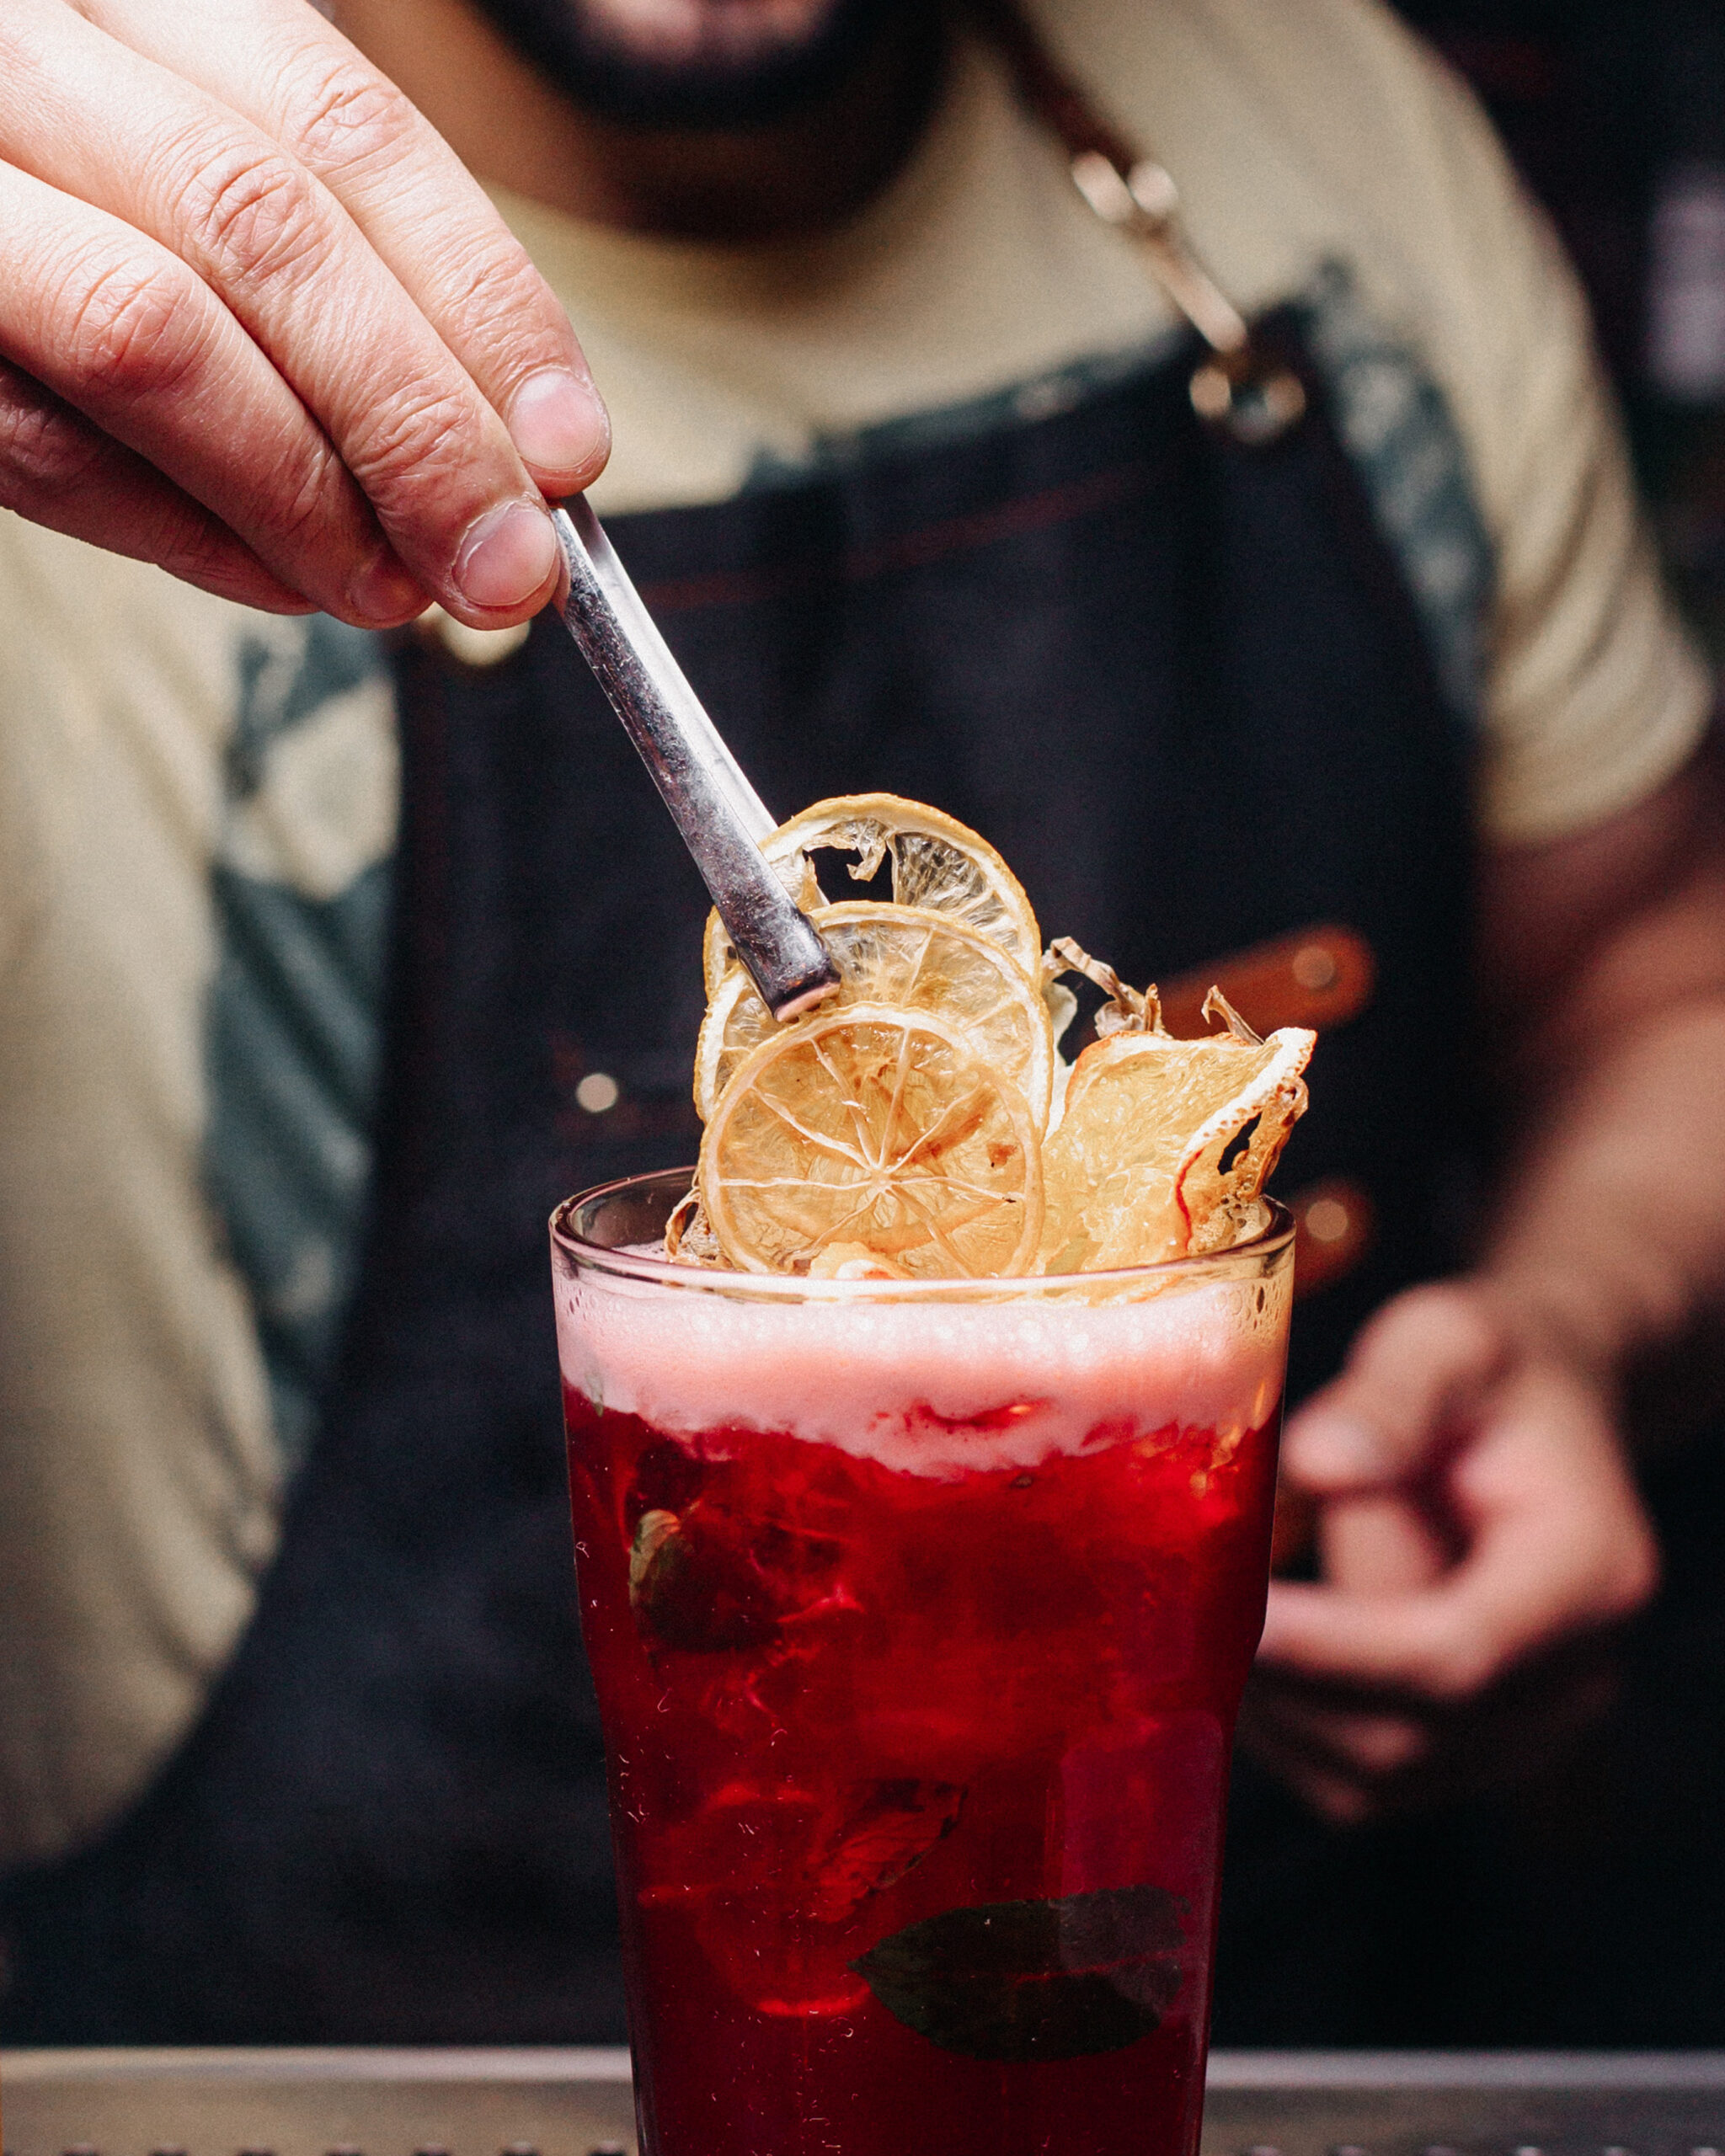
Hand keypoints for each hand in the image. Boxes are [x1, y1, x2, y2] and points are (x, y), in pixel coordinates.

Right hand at [0, 0, 608, 625]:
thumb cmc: (67, 212)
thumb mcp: (201, 182)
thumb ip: (339, 280)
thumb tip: (511, 460)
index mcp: (142, 1)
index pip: (349, 130)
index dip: (482, 302)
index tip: (571, 449)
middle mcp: (31, 60)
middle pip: (264, 230)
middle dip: (417, 424)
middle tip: (508, 563)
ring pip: (154, 338)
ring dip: (310, 500)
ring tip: (401, 591)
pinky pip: (47, 449)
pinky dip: (187, 539)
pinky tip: (281, 581)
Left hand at [1244, 1280, 1658, 1823]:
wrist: (1527, 1409)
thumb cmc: (1482, 1368)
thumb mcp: (1443, 1340)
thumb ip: (1391, 1399)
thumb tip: (1320, 1464)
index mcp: (1589, 1573)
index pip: (1458, 1653)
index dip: (1338, 1649)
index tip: (1235, 1615)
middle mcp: (1575, 1676)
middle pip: (1407, 1732)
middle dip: (1286, 1676)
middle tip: (1183, 1596)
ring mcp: (1525, 1727)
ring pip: (1371, 1775)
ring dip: (1273, 1703)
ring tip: (1213, 1599)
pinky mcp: (1465, 1749)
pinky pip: (1357, 1779)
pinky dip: (1286, 1726)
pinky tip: (1242, 1639)